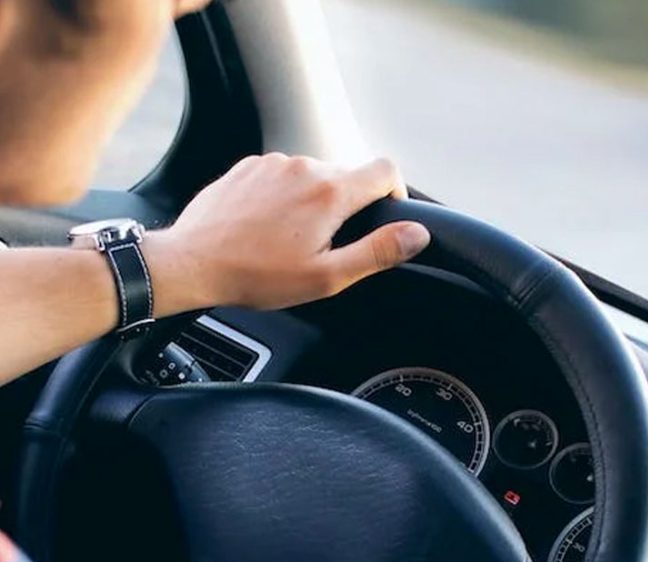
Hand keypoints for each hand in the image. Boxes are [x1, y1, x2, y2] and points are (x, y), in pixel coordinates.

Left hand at [145, 154, 430, 314]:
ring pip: (312, 177)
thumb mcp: (326, 276)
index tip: (385, 217)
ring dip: (311, 204)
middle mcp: (305, 166)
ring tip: (289, 242)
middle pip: (346, 177)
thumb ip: (376, 252)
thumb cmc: (256, 276)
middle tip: (324, 248)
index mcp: (330, 192)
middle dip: (345, 209)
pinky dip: (283, 198)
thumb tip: (417, 234)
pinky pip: (280, 176)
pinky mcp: (249, 166)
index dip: (395, 194)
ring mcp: (273, 163)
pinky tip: (266, 229)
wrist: (193, 262)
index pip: (386, 171)